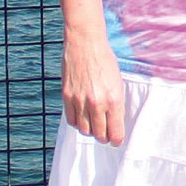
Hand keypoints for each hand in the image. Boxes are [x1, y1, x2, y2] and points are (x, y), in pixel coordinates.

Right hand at [61, 29, 125, 145]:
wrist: (86, 44)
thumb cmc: (106, 61)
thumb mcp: (118, 82)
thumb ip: (116, 102)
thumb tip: (115, 121)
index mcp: (114, 99)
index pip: (115, 131)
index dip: (117, 139)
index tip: (117, 140)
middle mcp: (96, 103)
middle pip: (99, 134)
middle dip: (104, 137)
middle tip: (106, 135)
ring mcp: (80, 101)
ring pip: (84, 129)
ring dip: (90, 131)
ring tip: (95, 126)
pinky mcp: (67, 97)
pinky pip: (71, 120)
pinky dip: (77, 123)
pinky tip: (82, 118)